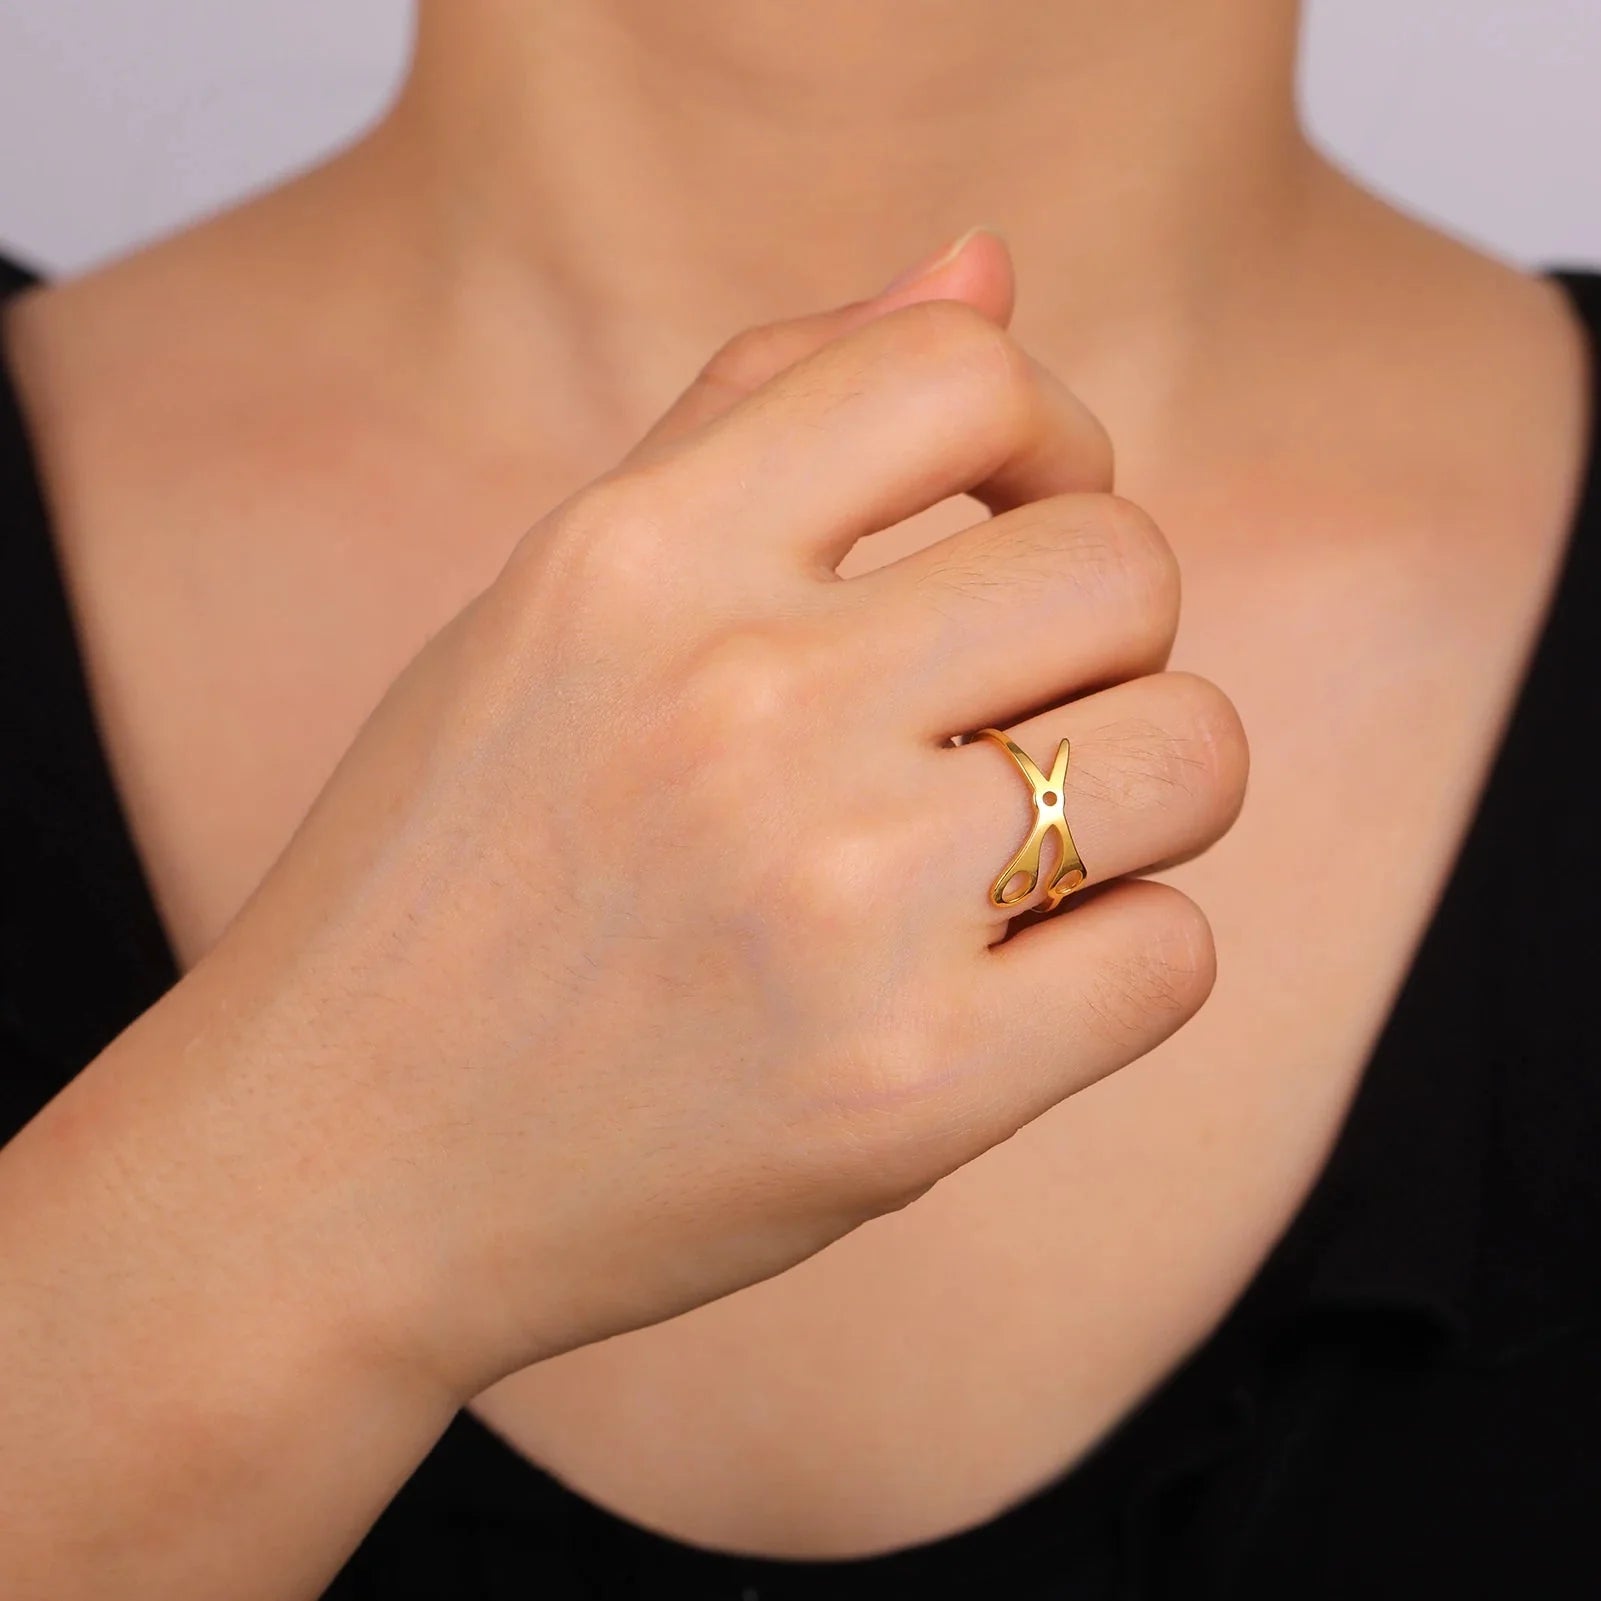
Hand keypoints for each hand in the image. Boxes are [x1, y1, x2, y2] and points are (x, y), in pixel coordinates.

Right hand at [175, 232, 1246, 1399]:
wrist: (332, 1169)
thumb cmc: (441, 878)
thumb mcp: (549, 606)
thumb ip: (756, 410)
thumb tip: (984, 261)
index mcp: (635, 558)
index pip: (963, 371)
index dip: (1049, 430)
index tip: (1016, 516)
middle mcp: (740, 707)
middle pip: (1124, 568)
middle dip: (1102, 636)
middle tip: (1008, 715)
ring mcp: (833, 906)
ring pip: (1192, 756)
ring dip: (1137, 792)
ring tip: (1012, 851)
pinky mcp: (909, 1094)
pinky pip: (1170, 956)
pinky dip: (1115, 959)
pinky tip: (999, 982)